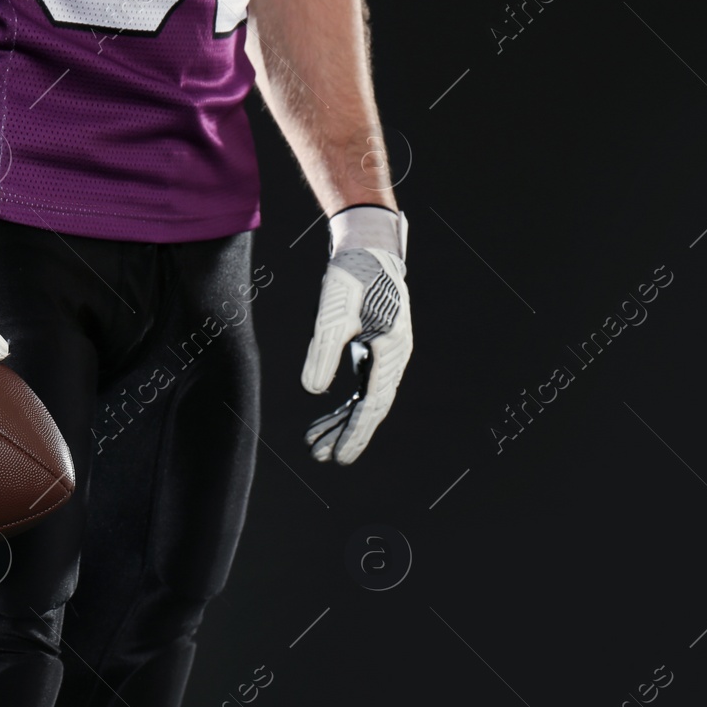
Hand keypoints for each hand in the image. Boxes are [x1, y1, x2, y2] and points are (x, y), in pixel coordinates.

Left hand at [301, 206, 411, 463]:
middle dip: (347, 435)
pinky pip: (360, 387)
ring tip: (315, 447)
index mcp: (392, 349)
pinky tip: (324, 422)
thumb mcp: (333, 311)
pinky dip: (342, 406)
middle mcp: (394, 356)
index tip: (340, 456)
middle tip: (322, 459)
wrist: (367, 247)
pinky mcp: (373, 350)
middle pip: (371, 407)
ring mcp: (385, 355)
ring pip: (364, 399)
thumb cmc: (353, 274)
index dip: (356, 432)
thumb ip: (323, 350)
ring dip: (341, 423)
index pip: (374, 402)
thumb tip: (312, 391)